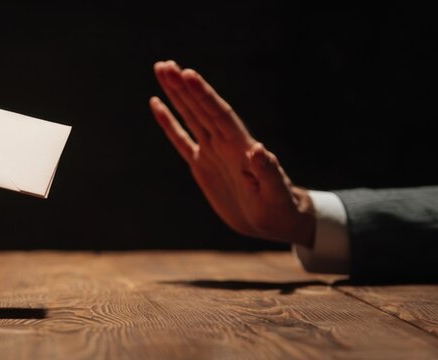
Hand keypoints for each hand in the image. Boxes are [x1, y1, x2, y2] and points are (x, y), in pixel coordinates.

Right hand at [149, 60, 315, 246]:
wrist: (275, 221)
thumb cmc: (280, 208)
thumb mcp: (275, 193)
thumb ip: (267, 171)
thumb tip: (258, 149)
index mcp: (240, 148)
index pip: (219, 115)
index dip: (204, 94)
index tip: (188, 74)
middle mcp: (225, 144)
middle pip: (201, 109)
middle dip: (183, 87)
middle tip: (165, 65)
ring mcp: (213, 152)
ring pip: (190, 116)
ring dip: (176, 94)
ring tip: (162, 70)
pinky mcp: (203, 166)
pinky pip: (182, 140)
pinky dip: (169, 122)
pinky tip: (157, 104)